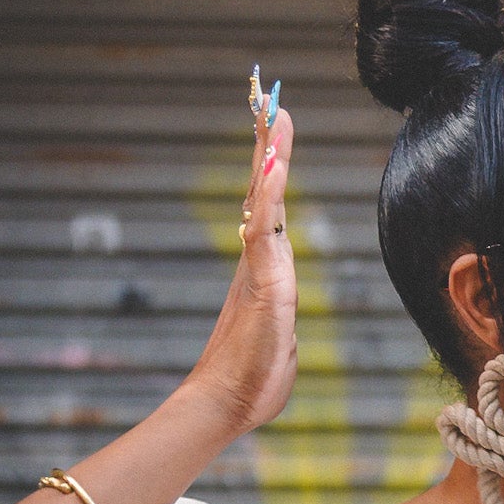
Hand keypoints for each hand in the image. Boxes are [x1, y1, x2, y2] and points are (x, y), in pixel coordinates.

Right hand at [185, 100, 297, 436]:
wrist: (224, 406)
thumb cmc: (252, 381)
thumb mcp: (278, 340)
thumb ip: (279, 325)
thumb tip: (278, 330)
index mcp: (267, 268)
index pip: (272, 207)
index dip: (272, 166)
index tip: (273, 125)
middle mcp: (259, 260)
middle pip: (263, 189)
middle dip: (266, 142)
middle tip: (267, 96)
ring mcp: (258, 269)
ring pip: (264, 201)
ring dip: (269, 155)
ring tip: (271, 113)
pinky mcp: (262, 285)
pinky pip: (265, 232)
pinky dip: (268, 198)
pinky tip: (273, 167)